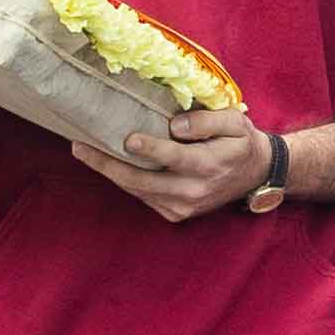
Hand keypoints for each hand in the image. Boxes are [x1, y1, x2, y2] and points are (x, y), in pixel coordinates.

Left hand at [70, 105, 276, 225]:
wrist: (254, 174)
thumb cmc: (240, 141)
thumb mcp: (235, 122)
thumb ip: (207, 120)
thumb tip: (176, 126)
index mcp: (210, 165)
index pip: (176, 157)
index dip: (151, 149)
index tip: (128, 139)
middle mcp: (194, 191)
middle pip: (143, 180)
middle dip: (108, 164)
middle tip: (80, 146)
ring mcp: (182, 206)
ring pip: (138, 190)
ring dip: (109, 172)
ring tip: (83, 151)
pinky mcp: (175, 214)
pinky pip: (143, 196)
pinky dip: (124, 180)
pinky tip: (107, 163)